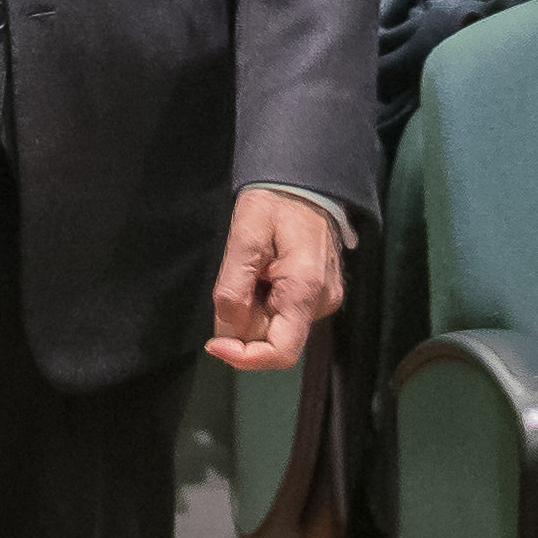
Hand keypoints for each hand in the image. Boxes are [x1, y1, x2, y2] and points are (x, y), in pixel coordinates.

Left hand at [208, 189, 344, 369]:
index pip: (280, 353)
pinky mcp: (320, 293)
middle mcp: (321, 302)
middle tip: (238, 275)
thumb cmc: (275, 202)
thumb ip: (233, 288)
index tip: (214, 343)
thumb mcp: (244, 237)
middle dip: (244, 318)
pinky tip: (265, 269)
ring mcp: (323, 299)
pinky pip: (283, 311)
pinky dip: (264, 299)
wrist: (305, 180)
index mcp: (305, 290)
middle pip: (272, 338)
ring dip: (253, 307)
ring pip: (275, 326)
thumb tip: (227, 331)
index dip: (244, 357)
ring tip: (255, 266)